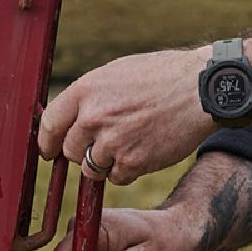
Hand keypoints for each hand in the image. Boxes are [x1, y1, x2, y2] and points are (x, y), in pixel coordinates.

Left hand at [38, 48, 215, 183]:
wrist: (203, 89)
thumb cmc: (166, 76)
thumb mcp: (119, 73)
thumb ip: (92, 95)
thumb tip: (72, 117)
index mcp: (86, 90)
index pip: (49, 125)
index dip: (48, 141)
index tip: (51, 150)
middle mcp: (94, 117)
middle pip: (70, 151)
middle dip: (83, 152)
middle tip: (106, 144)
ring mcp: (112, 142)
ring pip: (92, 169)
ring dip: (106, 164)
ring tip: (131, 144)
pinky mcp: (133, 162)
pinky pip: (118, 178)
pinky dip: (129, 171)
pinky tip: (147, 150)